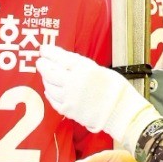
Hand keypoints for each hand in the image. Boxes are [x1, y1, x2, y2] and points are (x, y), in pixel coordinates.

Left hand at [36, 45, 159, 148]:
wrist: (122, 112)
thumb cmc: (116, 89)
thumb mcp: (100, 69)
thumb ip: (82, 66)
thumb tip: (66, 61)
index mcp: (83, 69)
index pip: (60, 58)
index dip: (49, 53)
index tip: (43, 49)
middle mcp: (73, 82)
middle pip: (50, 72)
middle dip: (43, 65)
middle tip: (40, 61)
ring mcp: (69, 98)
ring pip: (49, 86)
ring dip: (46, 79)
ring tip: (45, 74)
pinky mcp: (69, 111)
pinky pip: (53, 101)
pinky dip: (49, 94)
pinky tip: (49, 90)